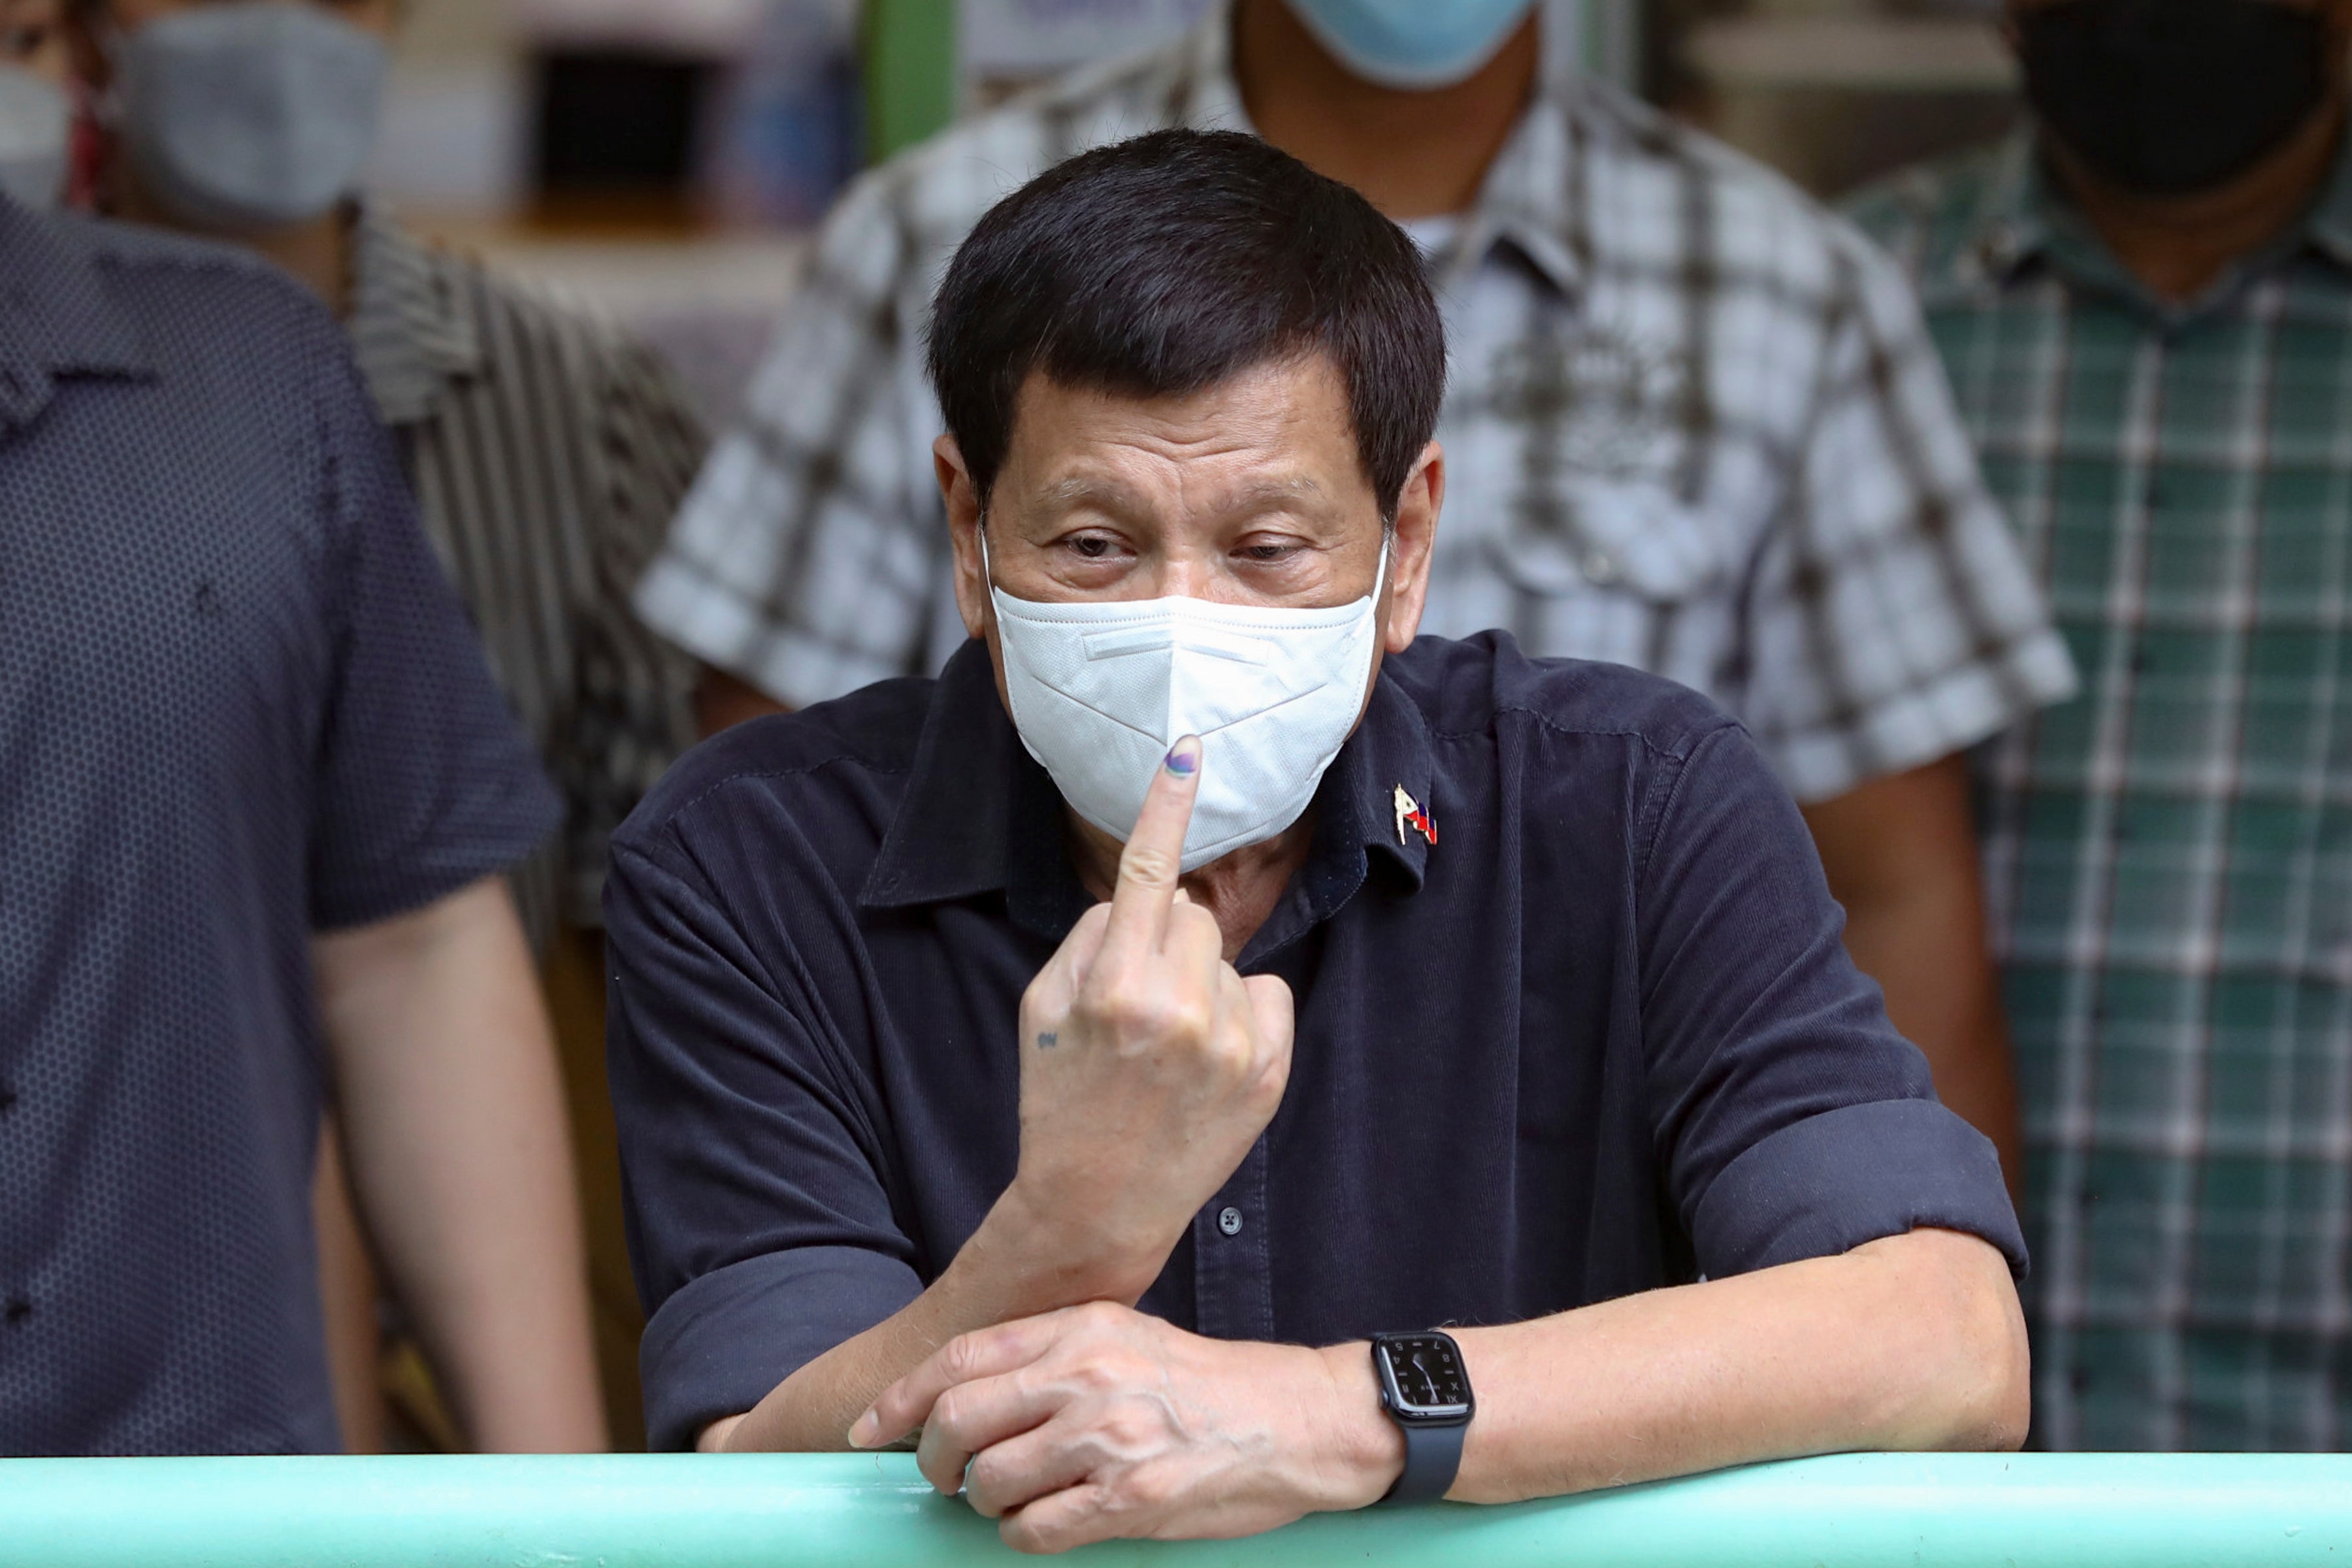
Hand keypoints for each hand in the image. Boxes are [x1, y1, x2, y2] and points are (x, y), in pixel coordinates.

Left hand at [851, 1301, 1400, 1552]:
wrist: (1299, 1420)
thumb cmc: (1208, 1385)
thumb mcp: (1127, 1338)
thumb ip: (1052, 1354)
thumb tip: (966, 1392)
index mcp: (1081, 1328)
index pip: (959, 1359)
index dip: (899, 1399)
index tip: (866, 1431)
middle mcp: (1087, 1375)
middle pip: (958, 1420)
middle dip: (932, 1460)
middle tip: (943, 1479)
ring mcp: (1109, 1438)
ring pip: (990, 1481)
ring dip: (985, 1502)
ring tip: (1012, 1500)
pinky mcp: (1132, 1499)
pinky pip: (1036, 1530)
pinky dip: (1026, 1535)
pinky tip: (1051, 1524)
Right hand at [1001, 736, 1293, 1294]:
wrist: (1098, 1204)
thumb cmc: (1061, 1098)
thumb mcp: (1041, 1010)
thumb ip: (1088, 938)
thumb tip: (1142, 894)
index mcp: (1113, 987)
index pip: (1145, 873)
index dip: (1165, 806)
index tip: (1187, 749)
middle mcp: (1177, 1009)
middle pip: (1189, 915)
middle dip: (1165, 941)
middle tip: (1138, 1005)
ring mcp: (1229, 1044)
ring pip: (1227, 958)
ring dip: (1202, 983)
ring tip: (1169, 1049)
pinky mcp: (1269, 1074)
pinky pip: (1268, 996)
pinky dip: (1243, 1016)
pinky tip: (1209, 1063)